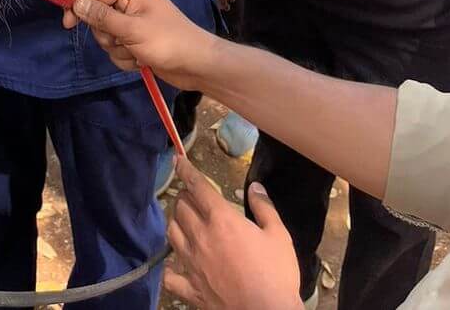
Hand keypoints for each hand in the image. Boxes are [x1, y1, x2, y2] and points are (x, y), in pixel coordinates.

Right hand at [64, 0, 214, 90]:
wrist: (197, 65)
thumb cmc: (167, 41)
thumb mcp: (132, 29)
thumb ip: (102, 17)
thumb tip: (76, 3)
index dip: (80, 8)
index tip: (67, 25)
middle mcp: (131, 4)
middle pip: (99, 19)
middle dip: (108, 36)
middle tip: (123, 41)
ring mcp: (134, 25)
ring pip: (107, 38)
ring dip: (119, 51)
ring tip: (138, 53)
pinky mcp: (137, 43)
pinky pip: (118, 50)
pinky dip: (126, 59)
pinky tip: (142, 61)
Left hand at [165, 163, 301, 309]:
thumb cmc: (276, 274)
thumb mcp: (278, 235)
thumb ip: (264, 208)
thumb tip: (255, 186)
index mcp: (221, 220)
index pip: (197, 187)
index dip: (186, 170)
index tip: (178, 160)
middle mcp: (201, 237)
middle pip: (181, 207)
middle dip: (184, 197)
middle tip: (192, 197)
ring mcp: (192, 264)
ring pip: (171, 233)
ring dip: (175, 222)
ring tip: (183, 221)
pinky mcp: (191, 290)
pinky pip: (171, 276)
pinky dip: (171, 268)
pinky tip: (175, 265)